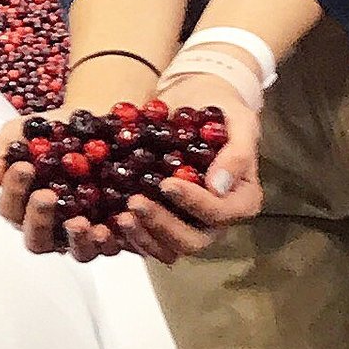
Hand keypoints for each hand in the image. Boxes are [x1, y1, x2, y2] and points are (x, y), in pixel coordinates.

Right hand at [0, 73, 161, 264]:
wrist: (97, 121)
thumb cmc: (51, 132)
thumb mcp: (20, 132)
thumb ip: (0, 151)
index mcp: (24, 207)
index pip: (11, 209)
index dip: (14, 191)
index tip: (24, 166)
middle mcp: (51, 228)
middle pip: (38, 240)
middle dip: (38, 219)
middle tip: (46, 194)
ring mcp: (84, 235)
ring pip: (77, 252)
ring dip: (77, 239)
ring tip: (79, 221)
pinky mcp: (114, 233)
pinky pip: (114, 246)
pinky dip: (114, 239)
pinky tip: (118, 220)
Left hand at [108, 78, 262, 266]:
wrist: (196, 100)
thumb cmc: (223, 111)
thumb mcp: (240, 123)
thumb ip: (237, 154)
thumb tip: (217, 186)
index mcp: (241, 200)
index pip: (219, 213)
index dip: (193, 203)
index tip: (166, 183)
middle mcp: (215, 220)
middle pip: (192, 241)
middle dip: (162, 225)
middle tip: (134, 202)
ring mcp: (187, 223)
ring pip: (167, 248)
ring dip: (142, 235)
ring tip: (119, 216)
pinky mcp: (161, 219)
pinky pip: (145, 238)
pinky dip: (128, 234)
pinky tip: (107, 220)